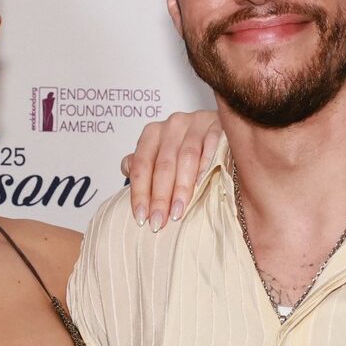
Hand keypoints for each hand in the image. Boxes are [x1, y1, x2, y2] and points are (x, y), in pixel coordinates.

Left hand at [121, 111, 220, 231]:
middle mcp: (172, 126)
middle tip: (158, 222)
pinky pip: (211, 146)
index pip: (141, 165)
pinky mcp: (218, 125)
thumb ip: (143, 162)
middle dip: (159, 197)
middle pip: (163, 165)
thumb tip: (127, 171)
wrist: (218, 126)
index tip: (141, 217)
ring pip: (186, 158)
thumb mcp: (160, 152)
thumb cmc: (186, 146)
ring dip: (181, 188)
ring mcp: (196, 123)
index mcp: (153, 133)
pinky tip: (202, 185)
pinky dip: (206, 166)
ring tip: (177, 212)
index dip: (139, 192)